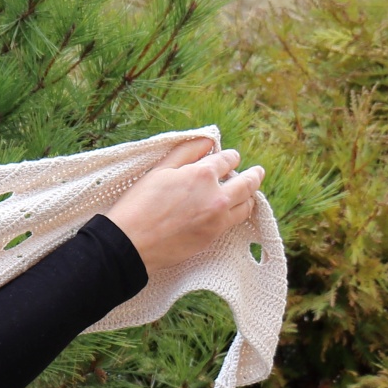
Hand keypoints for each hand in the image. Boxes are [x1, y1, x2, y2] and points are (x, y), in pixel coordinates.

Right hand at [104, 136, 265, 272]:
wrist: (129, 245)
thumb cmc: (138, 206)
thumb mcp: (158, 171)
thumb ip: (185, 152)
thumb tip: (207, 142)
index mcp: (201, 174)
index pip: (228, 159)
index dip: (229, 157)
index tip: (229, 159)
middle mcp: (216, 195)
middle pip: (247, 182)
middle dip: (253, 174)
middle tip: (257, 172)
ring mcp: (217, 218)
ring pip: (247, 203)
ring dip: (250, 195)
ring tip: (249, 193)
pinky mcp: (214, 236)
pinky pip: (237, 221)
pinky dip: (240, 212)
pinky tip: (236, 210)